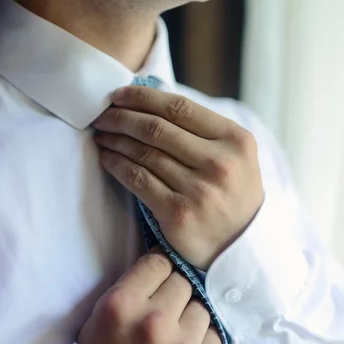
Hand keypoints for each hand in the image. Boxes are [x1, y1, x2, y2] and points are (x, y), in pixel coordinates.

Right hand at [78, 246, 221, 343]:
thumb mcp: (100, 319)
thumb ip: (133, 291)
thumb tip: (166, 266)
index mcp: (122, 304)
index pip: (159, 262)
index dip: (159, 272)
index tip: (158, 282)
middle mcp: (154, 322)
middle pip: (183, 283)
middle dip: (175, 296)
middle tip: (164, 313)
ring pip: (202, 309)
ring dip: (190, 320)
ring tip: (174, 337)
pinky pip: (214, 337)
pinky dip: (202, 343)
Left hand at [92, 86, 263, 269]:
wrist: (241, 247)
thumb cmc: (231, 193)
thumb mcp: (234, 155)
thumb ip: (203, 130)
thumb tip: (149, 102)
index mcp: (235, 140)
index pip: (179, 107)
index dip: (142, 98)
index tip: (119, 96)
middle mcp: (219, 163)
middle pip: (156, 128)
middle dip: (121, 117)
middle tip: (102, 116)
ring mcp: (199, 190)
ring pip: (143, 153)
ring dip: (115, 140)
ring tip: (102, 135)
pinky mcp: (178, 214)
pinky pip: (137, 180)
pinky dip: (116, 165)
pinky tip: (107, 158)